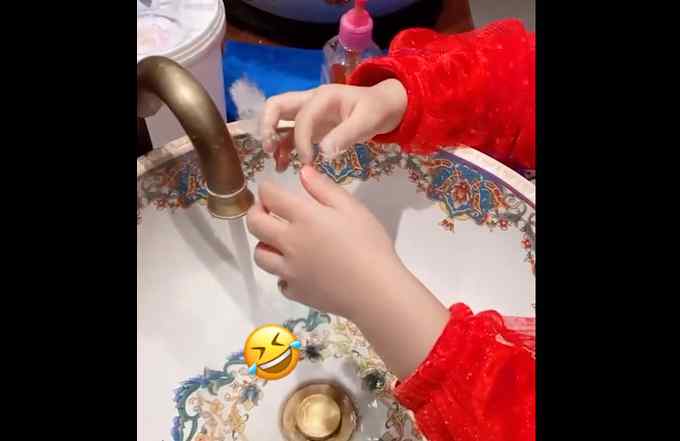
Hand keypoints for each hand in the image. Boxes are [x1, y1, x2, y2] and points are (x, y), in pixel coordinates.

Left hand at [246, 166, 449, 378]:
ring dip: (264, 244)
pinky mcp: (296, 292)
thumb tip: (302, 172)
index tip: (269, 189)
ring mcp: (289, 270)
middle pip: (255, 225)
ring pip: (260, 256)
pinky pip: (280, 281)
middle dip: (255, 212)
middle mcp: (288, 243)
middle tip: (266, 210)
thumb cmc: (368, 244)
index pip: (270, 197)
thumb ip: (324, 189)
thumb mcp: (352, 208)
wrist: (375, 290)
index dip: (265, 189)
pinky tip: (297, 270)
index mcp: (303, 217)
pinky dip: (283, 274)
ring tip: (278, 241)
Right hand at [260, 79, 406, 171]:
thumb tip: (323, 152)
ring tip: (278, 165)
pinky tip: (285, 166)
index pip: (302, 117)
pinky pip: (290, 135)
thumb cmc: (377, 110)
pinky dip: (284, 149)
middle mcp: (310, 101)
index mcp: (323, 97)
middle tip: (269, 149)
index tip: (308, 162)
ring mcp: (309, 113)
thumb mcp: (367, 122)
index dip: (301, 140)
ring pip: (279, 121)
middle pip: (276, 106)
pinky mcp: (311, 126)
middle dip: (267, 126)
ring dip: (273, 140)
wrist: (386, 107)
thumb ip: (345, 135)